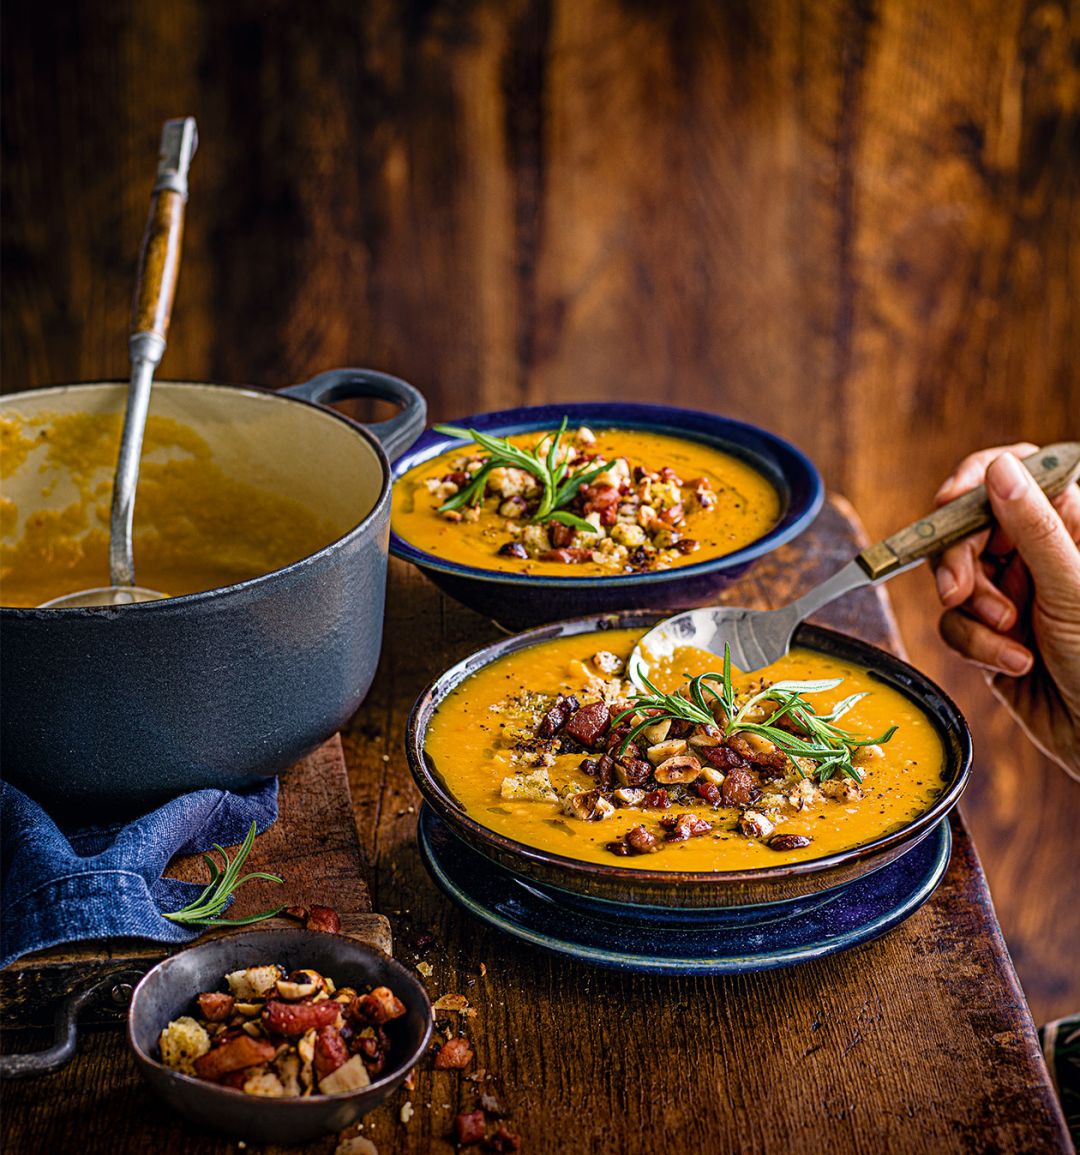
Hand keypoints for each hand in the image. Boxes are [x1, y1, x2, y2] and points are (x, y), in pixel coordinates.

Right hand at [933, 443, 1079, 780]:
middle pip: (967, 529)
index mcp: (1070, 526)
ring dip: (973, 611)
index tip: (950, 503)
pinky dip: (975, 644)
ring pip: (954, 579)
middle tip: (959, 591)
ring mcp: (1012, 594)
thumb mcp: (1071, 586)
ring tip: (1008, 632)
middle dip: (959, 562)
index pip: (1013, 475)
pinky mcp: (989, 635)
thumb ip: (1033, 526)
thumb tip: (1000, 467)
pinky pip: (954, 625)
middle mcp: (1037, 555)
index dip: (976, 481)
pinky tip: (1013, 662)